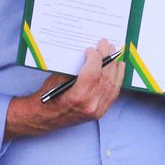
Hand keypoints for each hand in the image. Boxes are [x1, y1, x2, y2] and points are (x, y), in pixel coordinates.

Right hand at [6, 39, 124, 137]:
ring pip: (112, 85)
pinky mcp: (100, 111)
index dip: (95, 58)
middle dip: (107, 59)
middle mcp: (90, 105)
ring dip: (115, 67)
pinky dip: (117, 79)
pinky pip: (113, 93)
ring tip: (114, 54)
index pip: (93, 73)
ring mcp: (97, 110)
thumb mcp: (57, 80)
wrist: (45, 118)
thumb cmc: (48, 98)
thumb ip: (75, 69)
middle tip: (107, 45)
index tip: (92, 49)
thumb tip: (89, 55)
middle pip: (105, 77)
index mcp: (78, 97)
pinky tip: (119, 69)